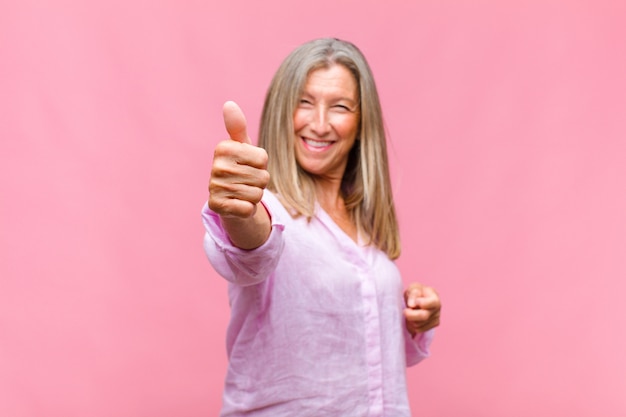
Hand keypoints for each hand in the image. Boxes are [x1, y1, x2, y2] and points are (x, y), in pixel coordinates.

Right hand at [208, 101, 269, 218]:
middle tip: (246, 181)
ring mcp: (215, 187)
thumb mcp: (242, 146)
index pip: (263, 158)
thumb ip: (238, 127)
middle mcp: (216, 167)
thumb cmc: (241, 168)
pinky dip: (247, 208)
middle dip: (260, 181)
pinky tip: (238, 204)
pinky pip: (247, 208)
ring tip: (243, 191)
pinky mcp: (217, 206)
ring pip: (256, 193)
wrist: (230, 199)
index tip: (249, 164)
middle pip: (262, 176)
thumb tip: (229, 104)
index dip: (262, 164)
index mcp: (223, 148)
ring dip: (254, 195)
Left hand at [404, 283, 440, 336]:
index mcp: (434, 297)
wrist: (418, 300)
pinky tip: (412, 318)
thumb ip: (413, 294)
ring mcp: (436, 318)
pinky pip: (418, 330)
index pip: (432, 303)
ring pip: (419, 324)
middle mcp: (438, 308)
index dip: (421, 303)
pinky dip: (412, 325)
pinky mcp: (432, 326)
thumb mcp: (413, 288)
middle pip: (424, 316)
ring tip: (410, 312)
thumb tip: (412, 305)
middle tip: (405, 310)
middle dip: (411, 314)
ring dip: (410, 320)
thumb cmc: (416, 292)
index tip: (415, 301)